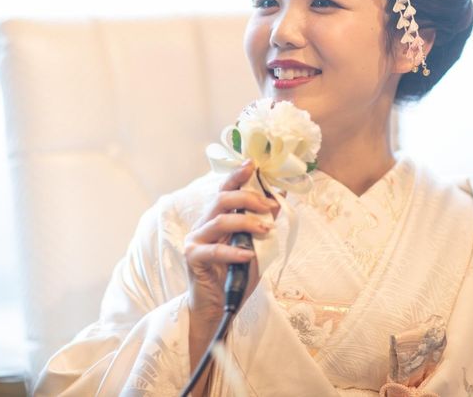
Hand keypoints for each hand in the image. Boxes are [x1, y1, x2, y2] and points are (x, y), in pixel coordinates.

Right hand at [184, 160, 276, 331]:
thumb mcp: (256, 247)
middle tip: (268, 206)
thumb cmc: (235, 276)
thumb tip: (280, 200)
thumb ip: (263, 224)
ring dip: (245, 221)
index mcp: (216, 217)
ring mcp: (195, 240)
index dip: (237, 175)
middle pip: (221, 199)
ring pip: (219, 220)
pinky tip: (248, 255)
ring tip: (265, 229)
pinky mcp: (192, 258)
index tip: (253, 164)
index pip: (225, 190)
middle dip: (247, 198)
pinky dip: (233, 251)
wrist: (218, 308)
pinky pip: (214, 250)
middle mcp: (203, 224)